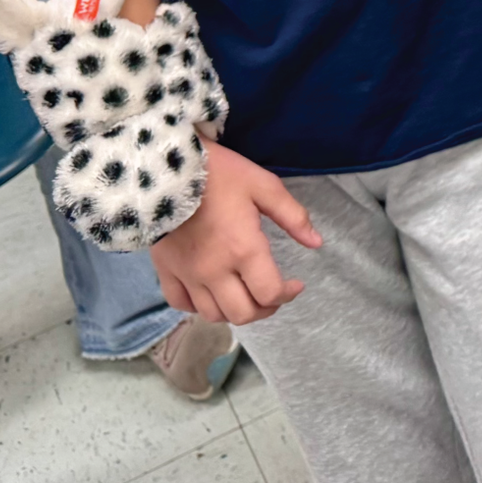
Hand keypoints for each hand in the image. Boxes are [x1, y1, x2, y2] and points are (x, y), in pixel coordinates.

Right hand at [148, 138, 324, 324]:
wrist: (164, 167)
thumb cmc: (219, 173)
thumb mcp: (263, 185)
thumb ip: (293, 216)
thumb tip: (317, 243)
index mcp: (244, 250)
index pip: (270, 294)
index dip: (288, 294)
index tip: (295, 284)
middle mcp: (215, 270)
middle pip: (243, 314)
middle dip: (264, 308)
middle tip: (270, 293)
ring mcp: (188, 274)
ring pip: (213, 315)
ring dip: (233, 310)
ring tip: (243, 293)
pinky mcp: (166, 270)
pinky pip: (181, 303)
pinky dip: (197, 305)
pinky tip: (209, 292)